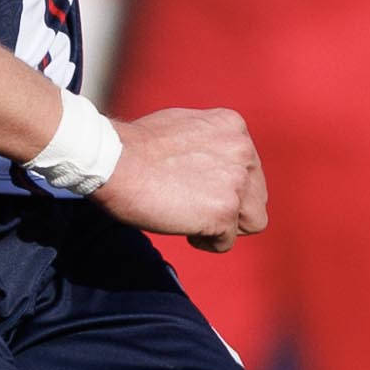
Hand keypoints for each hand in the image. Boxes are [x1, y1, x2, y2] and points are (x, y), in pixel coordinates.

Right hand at [96, 105, 266, 249]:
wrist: (113, 161)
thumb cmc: (134, 147)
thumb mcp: (182, 126)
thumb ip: (208, 142)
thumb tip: (213, 160)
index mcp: (233, 127)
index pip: (250, 168)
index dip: (225, 185)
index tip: (198, 189)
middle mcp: (242, 151)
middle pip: (257, 196)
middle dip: (231, 207)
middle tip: (197, 210)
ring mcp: (236, 182)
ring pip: (252, 221)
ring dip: (225, 226)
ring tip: (194, 222)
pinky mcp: (224, 211)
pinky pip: (227, 241)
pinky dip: (206, 242)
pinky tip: (184, 230)